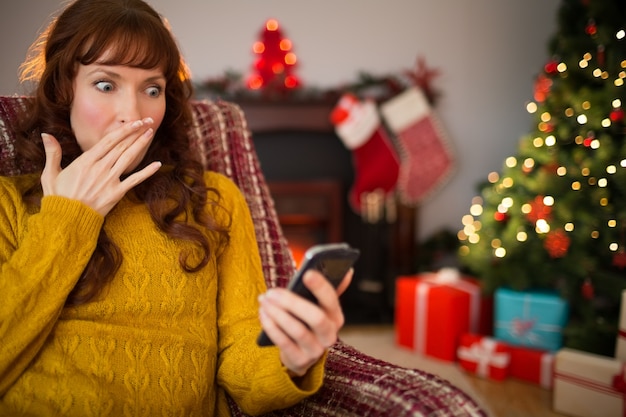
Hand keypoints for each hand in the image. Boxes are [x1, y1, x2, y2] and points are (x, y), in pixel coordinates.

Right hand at [40, 118, 161, 215]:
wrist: (67, 220)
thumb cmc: (58, 197)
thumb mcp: (50, 174)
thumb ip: (52, 153)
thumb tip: (46, 134)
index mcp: (85, 161)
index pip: (109, 140)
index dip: (124, 129)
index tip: (135, 121)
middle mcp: (100, 168)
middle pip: (121, 146)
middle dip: (136, 132)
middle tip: (148, 122)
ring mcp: (109, 180)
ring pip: (128, 158)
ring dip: (141, 145)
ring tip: (151, 133)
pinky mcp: (116, 193)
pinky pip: (134, 180)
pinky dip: (147, 172)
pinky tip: (158, 164)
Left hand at [258, 268, 352, 376]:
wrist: (299, 353)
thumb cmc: (307, 322)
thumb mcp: (319, 307)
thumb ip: (328, 290)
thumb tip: (348, 270)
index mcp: (336, 317)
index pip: (332, 300)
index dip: (321, 287)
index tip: (307, 273)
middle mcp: (330, 335)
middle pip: (316, 317)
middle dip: (292, 302)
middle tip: (272, 291)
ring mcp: (316, 350)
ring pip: (298, 330)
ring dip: (278, 313)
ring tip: (264, 300)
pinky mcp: (300, 360)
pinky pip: (284, 342)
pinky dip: (271, 326)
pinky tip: (263, 313)